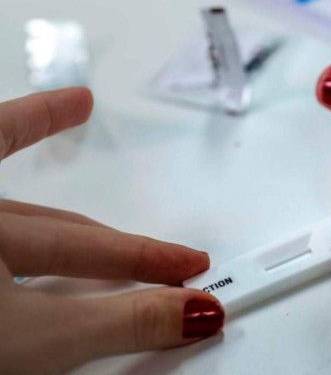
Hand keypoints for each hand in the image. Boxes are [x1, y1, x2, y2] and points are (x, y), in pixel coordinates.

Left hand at [0, 88, 223, 373]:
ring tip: (69, 106)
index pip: (88, 249)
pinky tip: (22, 126)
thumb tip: (195, 310)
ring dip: (47, 162)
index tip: (190, 262)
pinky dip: (7, 142)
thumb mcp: (35, 341)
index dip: (146, 256)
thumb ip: (120, 320)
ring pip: (20, 203)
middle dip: (120, 248)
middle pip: (61, 231)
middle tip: (172, 259)